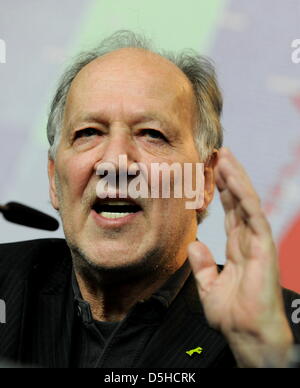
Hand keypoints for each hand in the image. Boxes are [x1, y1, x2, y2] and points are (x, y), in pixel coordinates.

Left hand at [188, 147, 292, 367]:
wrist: (246, 334)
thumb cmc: (232, 314)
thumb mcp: (209, 286)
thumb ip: (201, 265)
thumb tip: (193, 244)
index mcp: (237, 246)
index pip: (230, 212)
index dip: (221, 191)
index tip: (212, 172)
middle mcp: (248, 239)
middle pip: (238, 201)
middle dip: (229, 177)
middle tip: (219, 154)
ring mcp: (257, 241)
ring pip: (247, 201)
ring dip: (236, 177)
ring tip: (225, 156)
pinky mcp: (263, 246)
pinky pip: (253, 214)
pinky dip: (244, 195)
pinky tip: (233, 178)